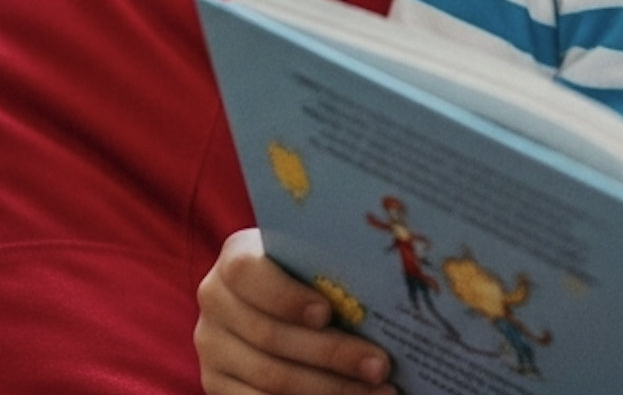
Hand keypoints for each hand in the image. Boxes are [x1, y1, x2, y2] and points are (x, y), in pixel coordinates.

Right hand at [196, 228, 395, 394]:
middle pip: (271, 336)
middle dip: (332, 354)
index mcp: (237, 259)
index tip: (327, 313)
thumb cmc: (311, 271)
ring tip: (379, 391)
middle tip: (380, 366)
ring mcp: (212, 347)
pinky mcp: (217, 382)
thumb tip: (392, 285)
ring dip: (330, 388)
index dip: (286, 296)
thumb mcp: (316, 259)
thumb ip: (335, 266)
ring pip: (271, 377)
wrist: (274, 298)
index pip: (249, 274)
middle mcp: (215, 302)